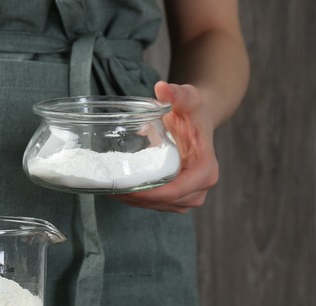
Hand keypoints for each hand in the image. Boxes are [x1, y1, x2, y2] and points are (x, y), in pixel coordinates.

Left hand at [111, 81, 218, 212]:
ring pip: (159, 207)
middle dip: (137, 199)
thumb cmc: (193, 111)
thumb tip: (162, 88)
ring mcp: (190, 196)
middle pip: (165, 202)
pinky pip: (157, 205)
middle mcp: (201, 188)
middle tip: (110, 187)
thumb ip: (178, 94)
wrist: (197, 122)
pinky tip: (120, 191)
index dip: (150, 194)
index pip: (175, 191)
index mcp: (205, 170)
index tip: (125, 188)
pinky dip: (138, 201)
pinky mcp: (178, 199)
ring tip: (111, 189)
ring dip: (135, 202)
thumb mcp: (189, 99)